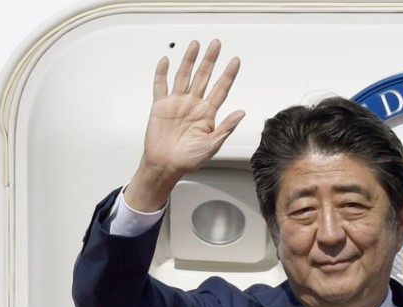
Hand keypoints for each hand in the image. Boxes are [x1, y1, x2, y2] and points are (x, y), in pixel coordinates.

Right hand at [125, 39, 244, 211]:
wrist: (166, 165)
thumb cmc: (188, 159)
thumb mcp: (212, 145)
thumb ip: (226, 127)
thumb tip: (241, 113)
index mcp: (207, 114)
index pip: (221, 89)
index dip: (228, 74)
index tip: (235, 61)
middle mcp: (193, 105)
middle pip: (203, 77)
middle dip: (210, 60)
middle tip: (216, 44)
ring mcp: (177, 103)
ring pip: (184, 76)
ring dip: (189, 60)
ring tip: (195, 45)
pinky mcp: (160, 106)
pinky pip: (160, 85)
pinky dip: (162, 73)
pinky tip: (166, 61)